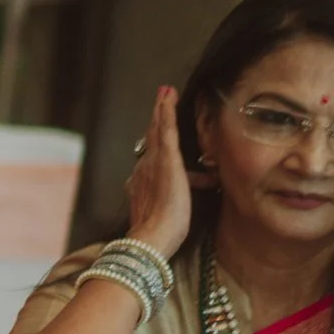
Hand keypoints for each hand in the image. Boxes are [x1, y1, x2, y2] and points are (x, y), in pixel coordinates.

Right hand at [124, 85, 199, 259]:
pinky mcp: (166, 161)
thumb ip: (170, 206)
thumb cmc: (159, 237)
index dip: (155, 141)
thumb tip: (192, 195)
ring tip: (166, 94)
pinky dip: (166, 112)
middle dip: (156, 119)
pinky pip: (166, 130)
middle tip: (162, 97)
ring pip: (158, 132)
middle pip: (152, 140)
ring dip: (161, 111)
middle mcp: (143, 170)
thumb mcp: (162, 219)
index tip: (157, 129)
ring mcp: (153, 164)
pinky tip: (169, 96)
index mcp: (141, 185)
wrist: (151, 239)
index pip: (151, 158)